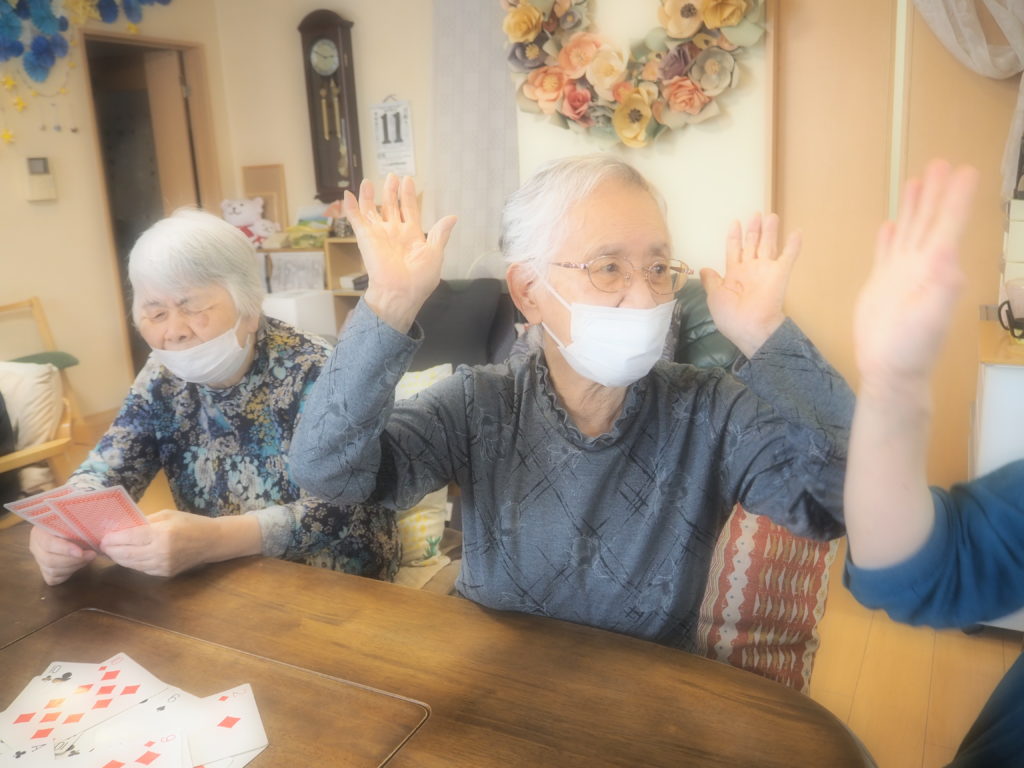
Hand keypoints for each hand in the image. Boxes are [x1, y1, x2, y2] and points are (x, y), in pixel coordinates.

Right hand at [29, 525, 96, 585]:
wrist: (71, 527)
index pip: (48, 543)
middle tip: (91, 555)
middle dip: (74, 560)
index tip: (81, 552)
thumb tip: (96, 533)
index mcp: (40, 531)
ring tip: (88, 558)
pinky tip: (78, 565)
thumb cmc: (75, 521)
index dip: (65, 549)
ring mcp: (38, 560)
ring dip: (74, 567)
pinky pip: (53, 579)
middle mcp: (36, 546)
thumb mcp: (75, 519)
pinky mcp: (44, 571)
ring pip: (52, 571)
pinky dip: (67, 574)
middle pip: (49, 560)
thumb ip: (80, 523)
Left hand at [101, 509, 217, 577]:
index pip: (129, 537)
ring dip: (118, 557)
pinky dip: (131, 562)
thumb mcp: (167, 515)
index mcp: (162, 534)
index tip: (103, 536)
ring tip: (110, 551)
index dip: (113, 538)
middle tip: (102, 545)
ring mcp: (162, 565)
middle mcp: (160, 552)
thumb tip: (122, 526)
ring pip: (131, 564)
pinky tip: (126, 556)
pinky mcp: (164, 573)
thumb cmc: (190, 523)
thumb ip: (144, 521)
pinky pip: (141, 568)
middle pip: (126, 553)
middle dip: (111, 550)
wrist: (212, 541)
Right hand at [344, 173, 457, 332]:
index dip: (408, 195)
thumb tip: (453, 217)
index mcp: (412, 235)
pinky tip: (347, 194)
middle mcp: (394, 232)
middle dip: (391, 191)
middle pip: (391, 207)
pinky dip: (351, 207)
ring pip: (372, 210)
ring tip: (369, 181)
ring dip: (371, 196)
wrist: (400, 293)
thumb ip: (440, 233)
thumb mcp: (435, 253)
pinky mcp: (365, 238)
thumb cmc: (420, 278)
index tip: (408, 180)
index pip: (409, 210)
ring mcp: (379, 234)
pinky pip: (356, 220)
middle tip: (392, 176)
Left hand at [701, 213, 799, 357]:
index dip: (734, 236)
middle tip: (756, 214)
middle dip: (753, 229)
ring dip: (770, 231)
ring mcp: (766, 270)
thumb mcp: (714, 297)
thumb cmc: (730, 315)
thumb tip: (704, 269)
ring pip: (768, 245)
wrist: (751, 328)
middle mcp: (750, 269)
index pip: (734, 249)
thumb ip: (711, 281)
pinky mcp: (780, 274)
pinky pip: (788, 256)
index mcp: (734, 274)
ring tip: (771, 216)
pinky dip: (793, 245)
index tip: (735, 222)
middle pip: (752, 243)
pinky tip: (797, 232)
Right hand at [853, 160, 977, 399]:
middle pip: (930, 221)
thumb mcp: (932, 317)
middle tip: (941, 163)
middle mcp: (921, 266)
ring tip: (917, 180)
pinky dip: (889, 237)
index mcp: (936, 269)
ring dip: (914, 206)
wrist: (889, 369)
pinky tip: (891, 224)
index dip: (957, 198)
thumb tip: (947, 254)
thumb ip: (942, 286)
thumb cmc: (912, 348)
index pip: (948, 225)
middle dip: (936, 193)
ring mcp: (900, 274)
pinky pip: (885, 252)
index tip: (966, 171)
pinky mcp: (881, 284)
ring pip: (909, 230)